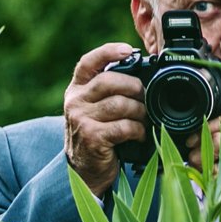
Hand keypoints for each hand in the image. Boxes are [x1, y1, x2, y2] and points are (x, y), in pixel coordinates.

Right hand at [63, 43, 146, 196]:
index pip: (88, 62)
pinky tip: (139, 135)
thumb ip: (107, 91)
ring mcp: (81, 119)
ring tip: (144, 119)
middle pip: (109, 81)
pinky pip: (123, 126)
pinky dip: (137, 130)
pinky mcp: (92, 137)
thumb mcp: (93, 109)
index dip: (108, 52)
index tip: (129, 51)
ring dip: (139, 111)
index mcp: (76, 89)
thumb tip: (141, 74)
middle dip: (134, 87)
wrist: (83, 171)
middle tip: (145, 97)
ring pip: (119, 104)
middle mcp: (75, 101)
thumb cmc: (96, 135)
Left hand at [186, 115, 220, 219]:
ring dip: (206, 174)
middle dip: (199, 154)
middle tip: (194, 161)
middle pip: (216, 141)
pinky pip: (220, 184)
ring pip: (214, 165)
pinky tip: (219, 191)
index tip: (192, 139)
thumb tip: (197, 144)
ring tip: (209, 179)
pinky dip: (214, 189)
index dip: (206, 128)